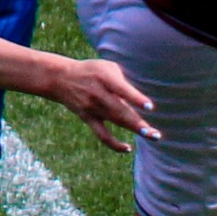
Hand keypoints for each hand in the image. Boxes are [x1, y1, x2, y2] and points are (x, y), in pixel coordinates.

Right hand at [47, 57, 161, 152]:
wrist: (61, 78)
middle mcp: (98, 93)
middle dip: (139, 123)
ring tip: (153, 136)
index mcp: (105, 78)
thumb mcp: (108, 67)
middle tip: (155, 134)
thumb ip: (124, 81)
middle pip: (121, 111)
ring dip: (134, 129)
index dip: (135, 99)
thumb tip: (141, 99)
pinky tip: (128, 148)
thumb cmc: (92, 71)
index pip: (121, 89)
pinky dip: (114, 144)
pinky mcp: (88, 118)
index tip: (150, 107)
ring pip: (116, 122)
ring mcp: (92, 107)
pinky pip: (102, 135)